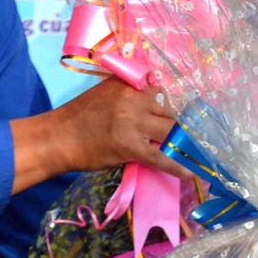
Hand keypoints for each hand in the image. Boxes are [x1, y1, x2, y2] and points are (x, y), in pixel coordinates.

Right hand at [11, 77, 185, 193]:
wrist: (56, 138)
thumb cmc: (78, 119)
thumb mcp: (104, 94)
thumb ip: (129, 96)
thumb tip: (155, 105)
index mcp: (128, 84)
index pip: (162, 91)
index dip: (178, 105)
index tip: (193, 115)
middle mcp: (133, 98)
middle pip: (170, 111)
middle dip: (184, 127)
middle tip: (199, 138)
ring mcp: (133, 122)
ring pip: (170, 132)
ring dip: (186, 145)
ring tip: (201, 155)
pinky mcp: (131, 146)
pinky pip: (162, 157)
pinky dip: (178, 166)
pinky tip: (191, 173)